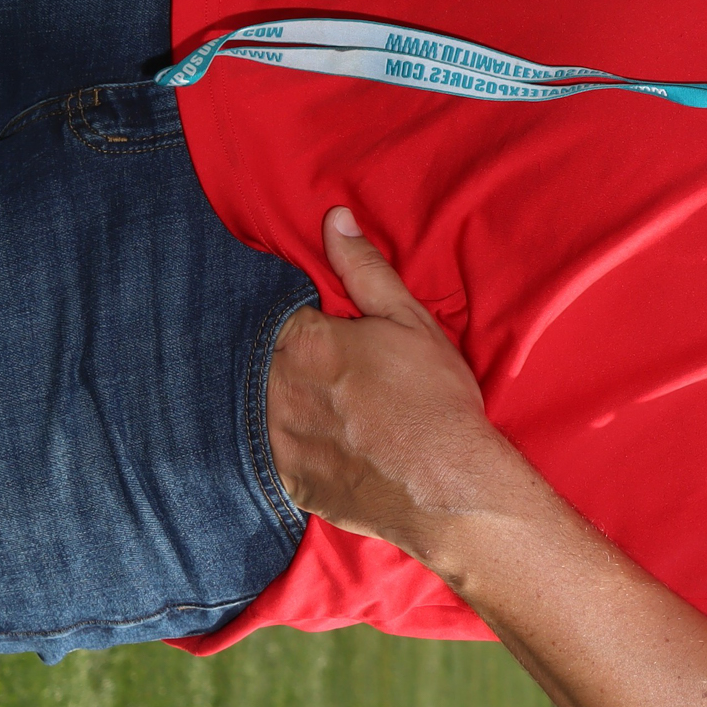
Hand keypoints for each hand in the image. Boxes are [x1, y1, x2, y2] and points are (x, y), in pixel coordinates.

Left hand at [266, 208, 522, 563]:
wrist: (448, 487)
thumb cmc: (436, 402)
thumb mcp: (411, 323)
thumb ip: (365, 270)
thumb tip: (334, 219)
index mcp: (304, 343)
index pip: (276, 317)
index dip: (298, 322)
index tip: (318, 332)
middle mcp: (276, 391)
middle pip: (260, 362)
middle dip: (284, 361)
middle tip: (325, 373)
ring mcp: (277, 441)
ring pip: (257, 409)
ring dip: (278, 403)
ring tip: (321, 408)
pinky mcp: (287, 481)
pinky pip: (270, 456)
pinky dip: (289, 446)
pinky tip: (321, 445)